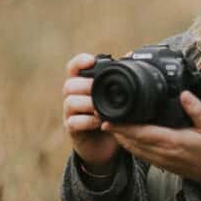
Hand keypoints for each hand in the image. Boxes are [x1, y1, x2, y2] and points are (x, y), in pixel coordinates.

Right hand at [62, 53, 120, 173]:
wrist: (106, 145)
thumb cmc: (111, 115)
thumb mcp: (115, 96)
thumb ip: (119, 78)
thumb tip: (130, 55)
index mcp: (82, 84)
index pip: (73, 67)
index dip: (79, 62)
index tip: (91, 61)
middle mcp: (72, 96)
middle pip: (70, 84)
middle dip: (87, 86)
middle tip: (103, 91)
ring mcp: (70, 114)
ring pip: (70, 102)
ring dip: (88, 104)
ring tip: (102, 110)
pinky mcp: (72, 130)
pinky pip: (73, 122)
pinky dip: (87, 121)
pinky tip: (100, 122)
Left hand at [102, 91, 200, 183]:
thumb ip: (197, 109)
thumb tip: (185, 94)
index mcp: (171, 141)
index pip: (141, 133)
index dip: (123, 127)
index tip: (108, 119)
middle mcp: (161, 152)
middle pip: (130, 141)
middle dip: (115, 129)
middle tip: (100, 114)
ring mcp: (158, 159)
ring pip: (131, 147)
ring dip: (118, 136)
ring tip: (106, 121)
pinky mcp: (158, 162)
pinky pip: (137, 152)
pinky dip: (126, 142)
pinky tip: (121, 133)